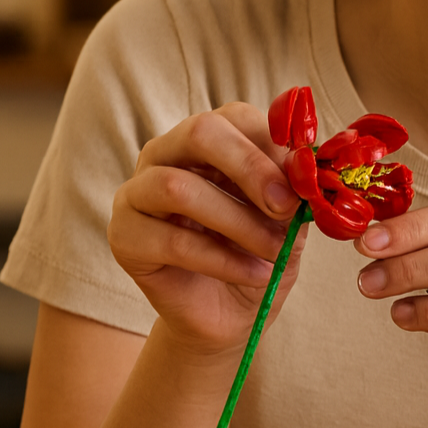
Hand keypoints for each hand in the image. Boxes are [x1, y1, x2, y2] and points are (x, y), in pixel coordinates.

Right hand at [108, 102, 308, 356]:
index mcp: (210, 135)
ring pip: (178, 187)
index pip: (236, 116)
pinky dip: (223, 259)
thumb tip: (304, 163)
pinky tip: (255, 273)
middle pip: (200, 133)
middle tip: (285, 206)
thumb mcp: (287, 214)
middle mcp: (167, 151)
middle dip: (249, 168)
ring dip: (238, 222)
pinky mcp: (123, 237)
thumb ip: (291, 184)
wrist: (231, 311)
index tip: (305, 182)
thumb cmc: (260, 248)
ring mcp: (137, 191)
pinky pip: (172, 241)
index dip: (273, 146)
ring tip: (274, 249)